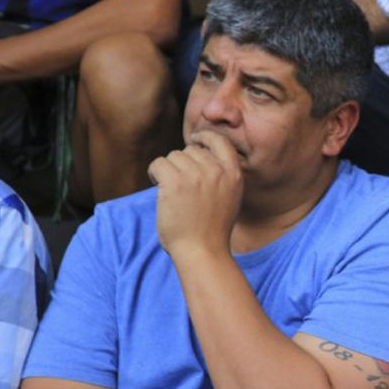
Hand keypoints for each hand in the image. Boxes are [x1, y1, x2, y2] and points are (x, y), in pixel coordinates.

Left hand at [150, 130, 242, 258]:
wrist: (202, 251)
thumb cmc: (212, 229)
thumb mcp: (230, 198)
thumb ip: (222, 175)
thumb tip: (201, 152)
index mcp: (234, 174)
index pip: (219, 141)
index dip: (204, 137)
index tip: (195, 140)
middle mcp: (217, 171)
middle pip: (191, 150)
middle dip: (182, 163)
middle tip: (181, 185)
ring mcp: (196, 175)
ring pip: (173, 156)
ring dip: (168, 170)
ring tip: (172, 191)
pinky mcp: (175, 182)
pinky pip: (158, 164)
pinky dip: (154, 173)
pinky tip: (159, 187)